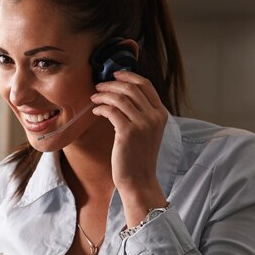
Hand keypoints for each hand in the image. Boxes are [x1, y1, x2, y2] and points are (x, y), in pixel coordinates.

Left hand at [91, 70, 167, 225]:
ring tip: (94, 98)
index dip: (129, 76)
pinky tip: (95, 111)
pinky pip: (111, 111)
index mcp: (161, 114)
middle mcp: (154, 116)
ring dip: (103, 95)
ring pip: (120, 98)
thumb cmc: (137, 157)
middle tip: (98, 86)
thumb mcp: (146, 131)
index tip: (114, 74)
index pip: (146, 85)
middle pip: (131, 88)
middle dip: (112, 84)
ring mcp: (142, 124)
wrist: (138, 180)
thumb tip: (122, 95)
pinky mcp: (128, 132)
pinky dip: (100, 108)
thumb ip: (140, 113)